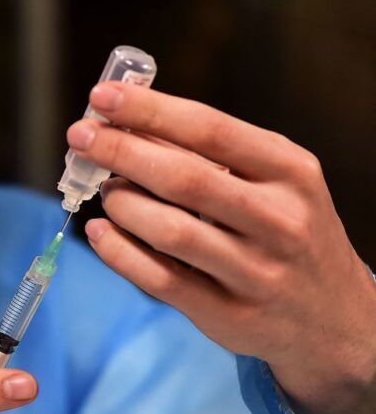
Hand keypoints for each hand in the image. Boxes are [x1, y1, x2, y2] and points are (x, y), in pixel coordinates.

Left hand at [67, 82, 375, 413]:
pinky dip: (118, 251)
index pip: (209, 129)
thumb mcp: (272, 182)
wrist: (334, 317)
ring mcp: (256, 272)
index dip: (149, 111)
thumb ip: (209, 155)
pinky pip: (159, 278)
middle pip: (182, 177)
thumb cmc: (286, 231)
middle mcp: (279, 220)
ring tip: (106, 190)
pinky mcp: (229, 314)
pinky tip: (101, 232)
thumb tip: (129, 125)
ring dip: (120, 204)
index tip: (102, 96)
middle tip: (80, 136)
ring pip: (168, 230)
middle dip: (119, 151)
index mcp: (290, 172)